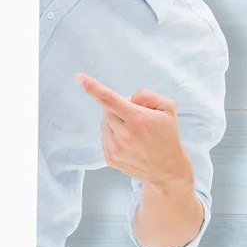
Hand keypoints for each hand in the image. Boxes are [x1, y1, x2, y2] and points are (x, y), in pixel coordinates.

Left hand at [74, 73, 192, 189]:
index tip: (79, 77)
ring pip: (105, 122)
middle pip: (107, 109)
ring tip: (133, 132)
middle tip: (134, 117)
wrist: (166, 169)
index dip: (92, 87)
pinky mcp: (110, 158)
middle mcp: (124, 135)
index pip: (110, 99)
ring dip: (115, 122)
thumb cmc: (167, 136)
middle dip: (118, 108)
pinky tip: (128, 141)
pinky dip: (113, 134)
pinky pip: (104, 136)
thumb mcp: (167, 108)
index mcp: (137, 119)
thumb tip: (128, 97)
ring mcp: (116, 148)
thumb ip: (147, 95)